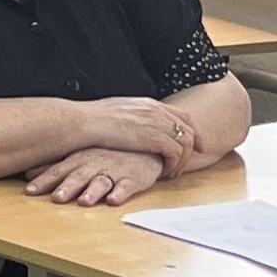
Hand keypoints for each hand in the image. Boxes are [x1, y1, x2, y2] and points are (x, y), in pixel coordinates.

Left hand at [24, 146, 170, 207]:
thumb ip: (53, 167)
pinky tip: (113, 200)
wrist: (141, 149)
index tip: (29, 191)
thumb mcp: (77, 158)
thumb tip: (26, 174)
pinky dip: (120, 193)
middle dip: (67, 187)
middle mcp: (93, 165)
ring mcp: (114, 171)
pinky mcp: (133, 179)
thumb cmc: (104, 155)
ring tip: (83, 202)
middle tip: (56, 198)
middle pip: (78, 177)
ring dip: (92, 192)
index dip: (43, 181)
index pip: (57, 171)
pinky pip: (127, 186)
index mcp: (78, 160)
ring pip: (101, 182)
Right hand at [84, 96, 201, 171]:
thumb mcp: (116, 110)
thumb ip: (131, 115)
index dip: (190, 130)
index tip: (191, 144)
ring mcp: (158, 124)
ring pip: (186, 144)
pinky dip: (173, 165)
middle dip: (193, 148)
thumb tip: (131, 123)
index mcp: (148, 103)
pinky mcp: (156, 138)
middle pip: (189, 129)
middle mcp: (157, 111)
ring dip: (182, 161)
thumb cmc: (90, 119)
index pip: (181, 115)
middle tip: (187, 163)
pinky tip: (163, 173)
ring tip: (171, 172)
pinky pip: (176, 154)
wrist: (83, 122)